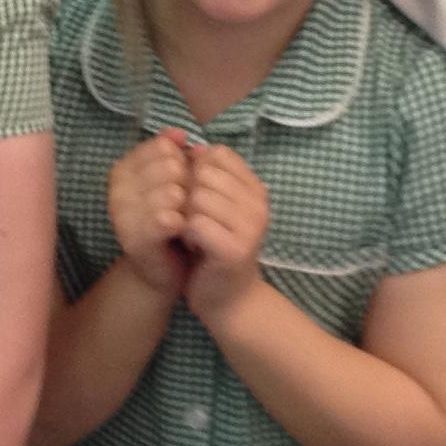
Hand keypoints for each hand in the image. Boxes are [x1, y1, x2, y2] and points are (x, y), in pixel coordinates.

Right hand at [107, 129, 192, 299]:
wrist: (166, 268)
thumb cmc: (172, 219)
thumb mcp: (174, 180)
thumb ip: (174, 152)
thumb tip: (180, 132)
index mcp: (123, 168)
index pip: (164, 147)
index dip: (184, 164)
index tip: (184, 185)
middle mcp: (117, 187)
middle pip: (171, 166)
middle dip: (189, 184)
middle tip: (188, 206)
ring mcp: (121, 213)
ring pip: (173, 192)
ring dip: (189, 207)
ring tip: (187, 220)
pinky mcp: (133, 238)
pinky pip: (168, 219)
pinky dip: (184, 225)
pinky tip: (184, 232)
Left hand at [181, 144, 268, 322]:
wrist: (228, 299)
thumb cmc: (215, 247)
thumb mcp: (215, 205)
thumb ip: (206, 176)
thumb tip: (193, 146)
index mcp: (256, 188)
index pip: (218, 154)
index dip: (197, 170)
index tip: (198, 196)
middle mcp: (259, 204)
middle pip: (205, 173)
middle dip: (188, 193)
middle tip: (193, 219)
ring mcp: (251, 226)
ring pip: (198, 197)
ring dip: (185, 215)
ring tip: (193, 233)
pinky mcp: (235, 249)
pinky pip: (195, 223)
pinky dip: (186, 234)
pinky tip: (193, 246)